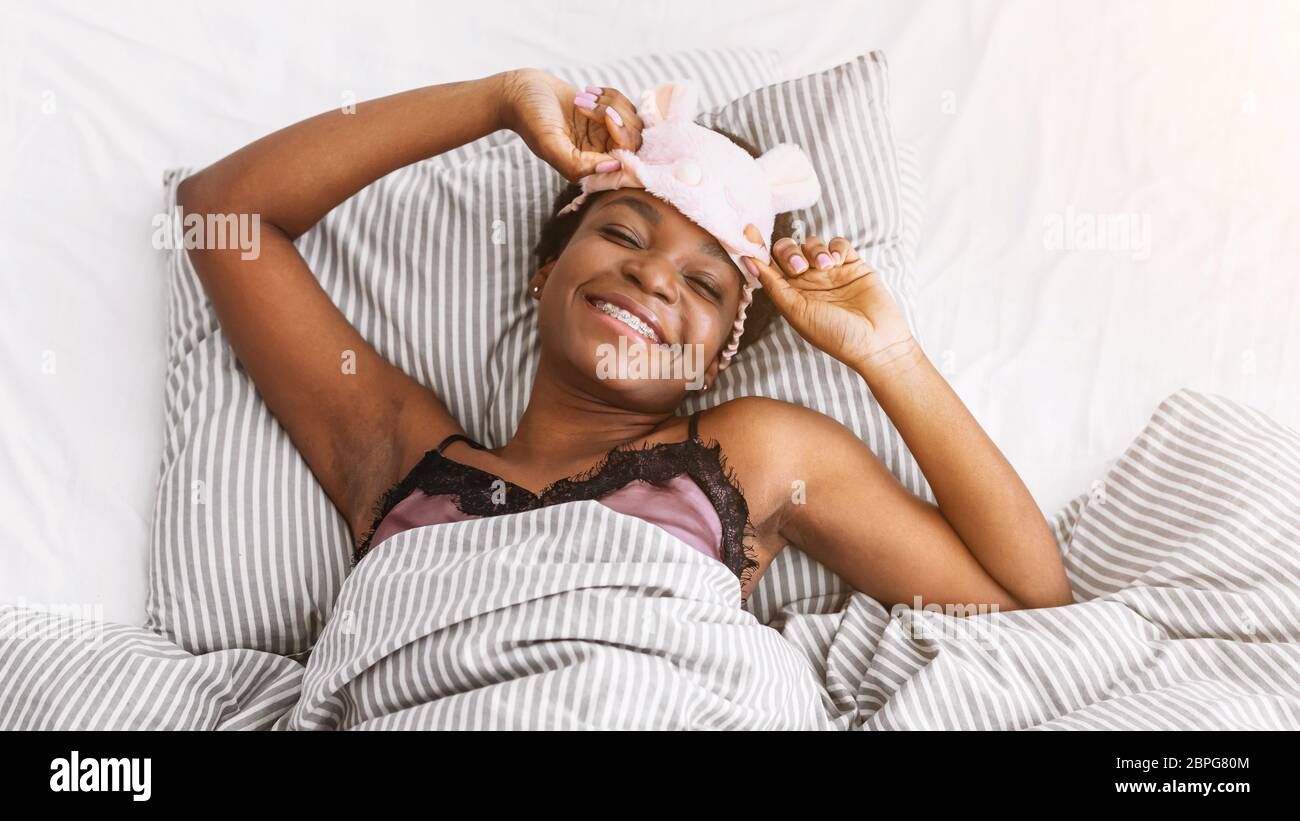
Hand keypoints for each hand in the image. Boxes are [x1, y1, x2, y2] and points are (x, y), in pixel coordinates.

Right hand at [498, 68, 644, 182]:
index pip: (626, 157)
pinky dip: (610, 94)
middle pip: (634, 139)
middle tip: (592, 103)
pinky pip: (624, 105)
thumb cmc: (531, 119)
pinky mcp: (602, 113)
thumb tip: (615, 167)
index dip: (623, 136)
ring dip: (612, 102)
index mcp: (589, 166)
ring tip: (584, 96)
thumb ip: (579, 164)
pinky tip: (589, 91)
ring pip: (631, 119)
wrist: (520, 91)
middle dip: (619, 116)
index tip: (607, 116)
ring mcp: (602, 132)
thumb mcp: (550, 145)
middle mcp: (599, 152)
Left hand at [743, 235, 917, 372]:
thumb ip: (773, 284)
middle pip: (787, 249)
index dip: (757, 247)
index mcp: (790, 294)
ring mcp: (830, 272)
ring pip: (812, 243)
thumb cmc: (834, 334)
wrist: (876, 342)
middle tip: (800, 267)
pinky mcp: (852, 264)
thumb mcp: (797, 311)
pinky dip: (835, 247)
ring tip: (826, 267)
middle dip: (789, 251)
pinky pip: (838, 243)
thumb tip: (748, 260)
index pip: (768, 265)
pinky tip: (839, 261)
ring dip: (815, 250)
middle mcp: (807, 282)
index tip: (748, 230)